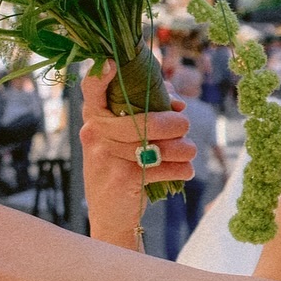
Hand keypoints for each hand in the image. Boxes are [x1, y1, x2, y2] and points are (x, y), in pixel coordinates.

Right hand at [80, 62, 194, 243]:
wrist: (111, 217)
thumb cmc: (122, 168)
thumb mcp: (122, 140)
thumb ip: (145, 112)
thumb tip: (177, 102)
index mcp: (94, 118)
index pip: (92, 90)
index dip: (100, 75)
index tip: (112, 62)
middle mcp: (95, 134)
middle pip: (142, 118)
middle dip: (172, 122)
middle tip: (185, 127)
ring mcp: (106, 157)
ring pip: (156, 143)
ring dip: (182, 148)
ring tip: (189, 152)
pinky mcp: (123, 179)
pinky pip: (162, 166)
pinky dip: (181, 169)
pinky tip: (186, 171)